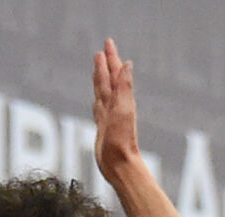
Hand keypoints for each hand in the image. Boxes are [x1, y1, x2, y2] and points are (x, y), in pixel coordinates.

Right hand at [93, 38, 142, 182]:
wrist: (119, 165)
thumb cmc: (122, 141)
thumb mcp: (124, 110)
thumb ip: (125, 88)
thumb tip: (128, 64)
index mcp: (120, 100)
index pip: (115, 74)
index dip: (111, 59)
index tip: (108, 43)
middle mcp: (115, 106)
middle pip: (108, 80)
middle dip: (106, 64)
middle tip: (103, 49)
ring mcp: (108, 117)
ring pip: (103, 92)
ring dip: (101, 78)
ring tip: (98, 67)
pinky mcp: (103, 128)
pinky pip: (98, 108)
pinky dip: (97, 99)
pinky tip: (96, 98)